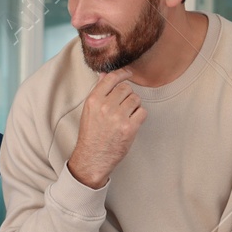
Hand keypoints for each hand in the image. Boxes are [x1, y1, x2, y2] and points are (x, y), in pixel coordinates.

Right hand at [67, 68, 144, 187]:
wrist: (92, 158)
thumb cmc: (91, 135)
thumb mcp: (89, 111)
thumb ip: (98, 92)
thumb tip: (105, 75)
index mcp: (93, 100)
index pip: (112, 78)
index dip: (123, 74)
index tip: (128, 73)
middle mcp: (105, 106)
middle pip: (126, 88)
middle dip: (127, 95)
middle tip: (123, 107)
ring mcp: (118, 117)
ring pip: (136, 99)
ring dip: (134, 106)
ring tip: (126, 116)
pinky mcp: (129, 128)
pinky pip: (142, 112)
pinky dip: (139, 117)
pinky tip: (131, 123)